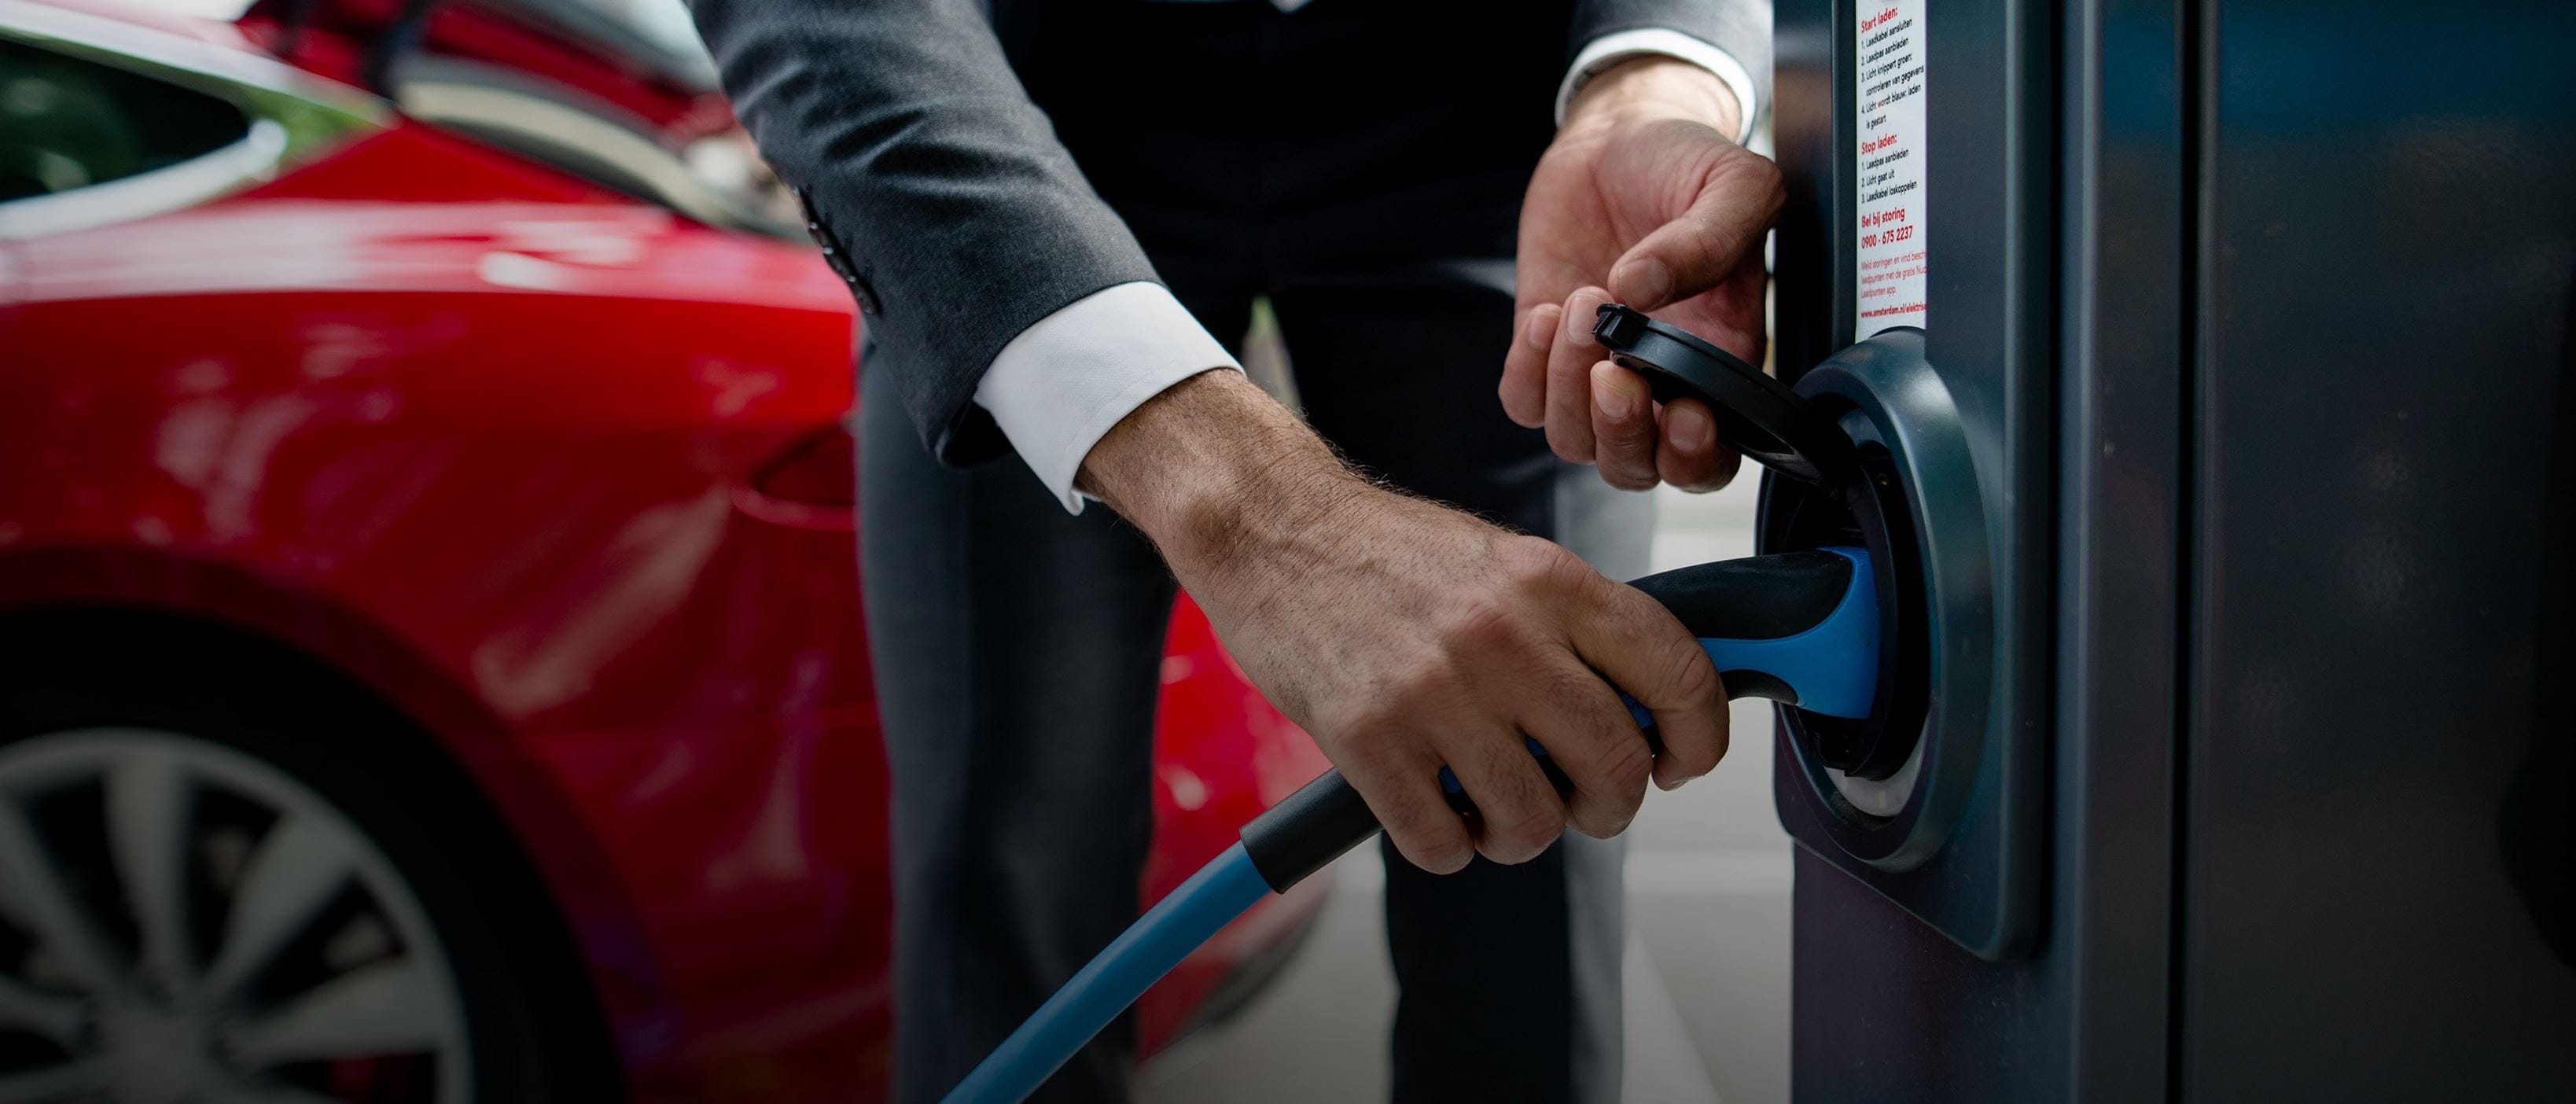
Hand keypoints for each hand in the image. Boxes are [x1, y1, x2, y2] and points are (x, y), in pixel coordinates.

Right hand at [1081, 370, 1727, 872]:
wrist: (1271, 530)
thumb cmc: (1392, 556)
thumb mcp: (1505, 562)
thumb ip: (1577, 629)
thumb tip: (1652, 716)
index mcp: (1551, 580)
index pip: (1674, 672)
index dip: (1700, 737)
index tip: (1679, 763)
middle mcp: (1502, 633)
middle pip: (1614, 766)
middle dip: (1608, 806)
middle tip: (1579, 802)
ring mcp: (1433, 689)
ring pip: (1532, 821)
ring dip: (1520, 834)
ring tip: (1491, 805)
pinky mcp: (1366, 737)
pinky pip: (1441, 844)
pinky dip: (1447, 846)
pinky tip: (1432, 809)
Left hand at [1502, 57, 1785, 492]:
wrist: (1621, 136)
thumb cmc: (1688, 165)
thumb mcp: (1733, 185)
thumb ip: (1710, 238)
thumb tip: (1642, 288)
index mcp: (1721, 363)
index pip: (1711, 457)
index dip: (1694, 458)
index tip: (1681, 412)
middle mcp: (1659, 384)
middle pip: (1635, 467)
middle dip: (1621, 431)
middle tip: (1615, 367)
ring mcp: (1596, 372)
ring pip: (1573, 439)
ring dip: (1569, 384)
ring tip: (1583, 300)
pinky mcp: (1543, 351)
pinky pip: (1523, 403)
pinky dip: (1527, 371)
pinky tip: (1545, 311)